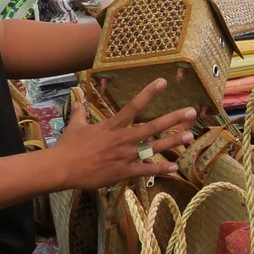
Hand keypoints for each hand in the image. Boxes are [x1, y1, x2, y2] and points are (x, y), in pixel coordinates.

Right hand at [50, 78, 196, 188]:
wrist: (62, 168)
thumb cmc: (68, 147)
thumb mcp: (74, 126)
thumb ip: (79, 113)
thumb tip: (78, 100)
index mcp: (112, 126)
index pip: (133, 106)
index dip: (149, 93)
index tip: (163, 81)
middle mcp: (122, 139)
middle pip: (152, 126)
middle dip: (173, 119)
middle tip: (192, 112)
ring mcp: (125, 156)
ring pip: (153, 147)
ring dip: (172, 142)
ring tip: (190, 137)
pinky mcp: (123, 172)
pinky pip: (145, 170)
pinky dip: (160, 169)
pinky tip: (174, 167)